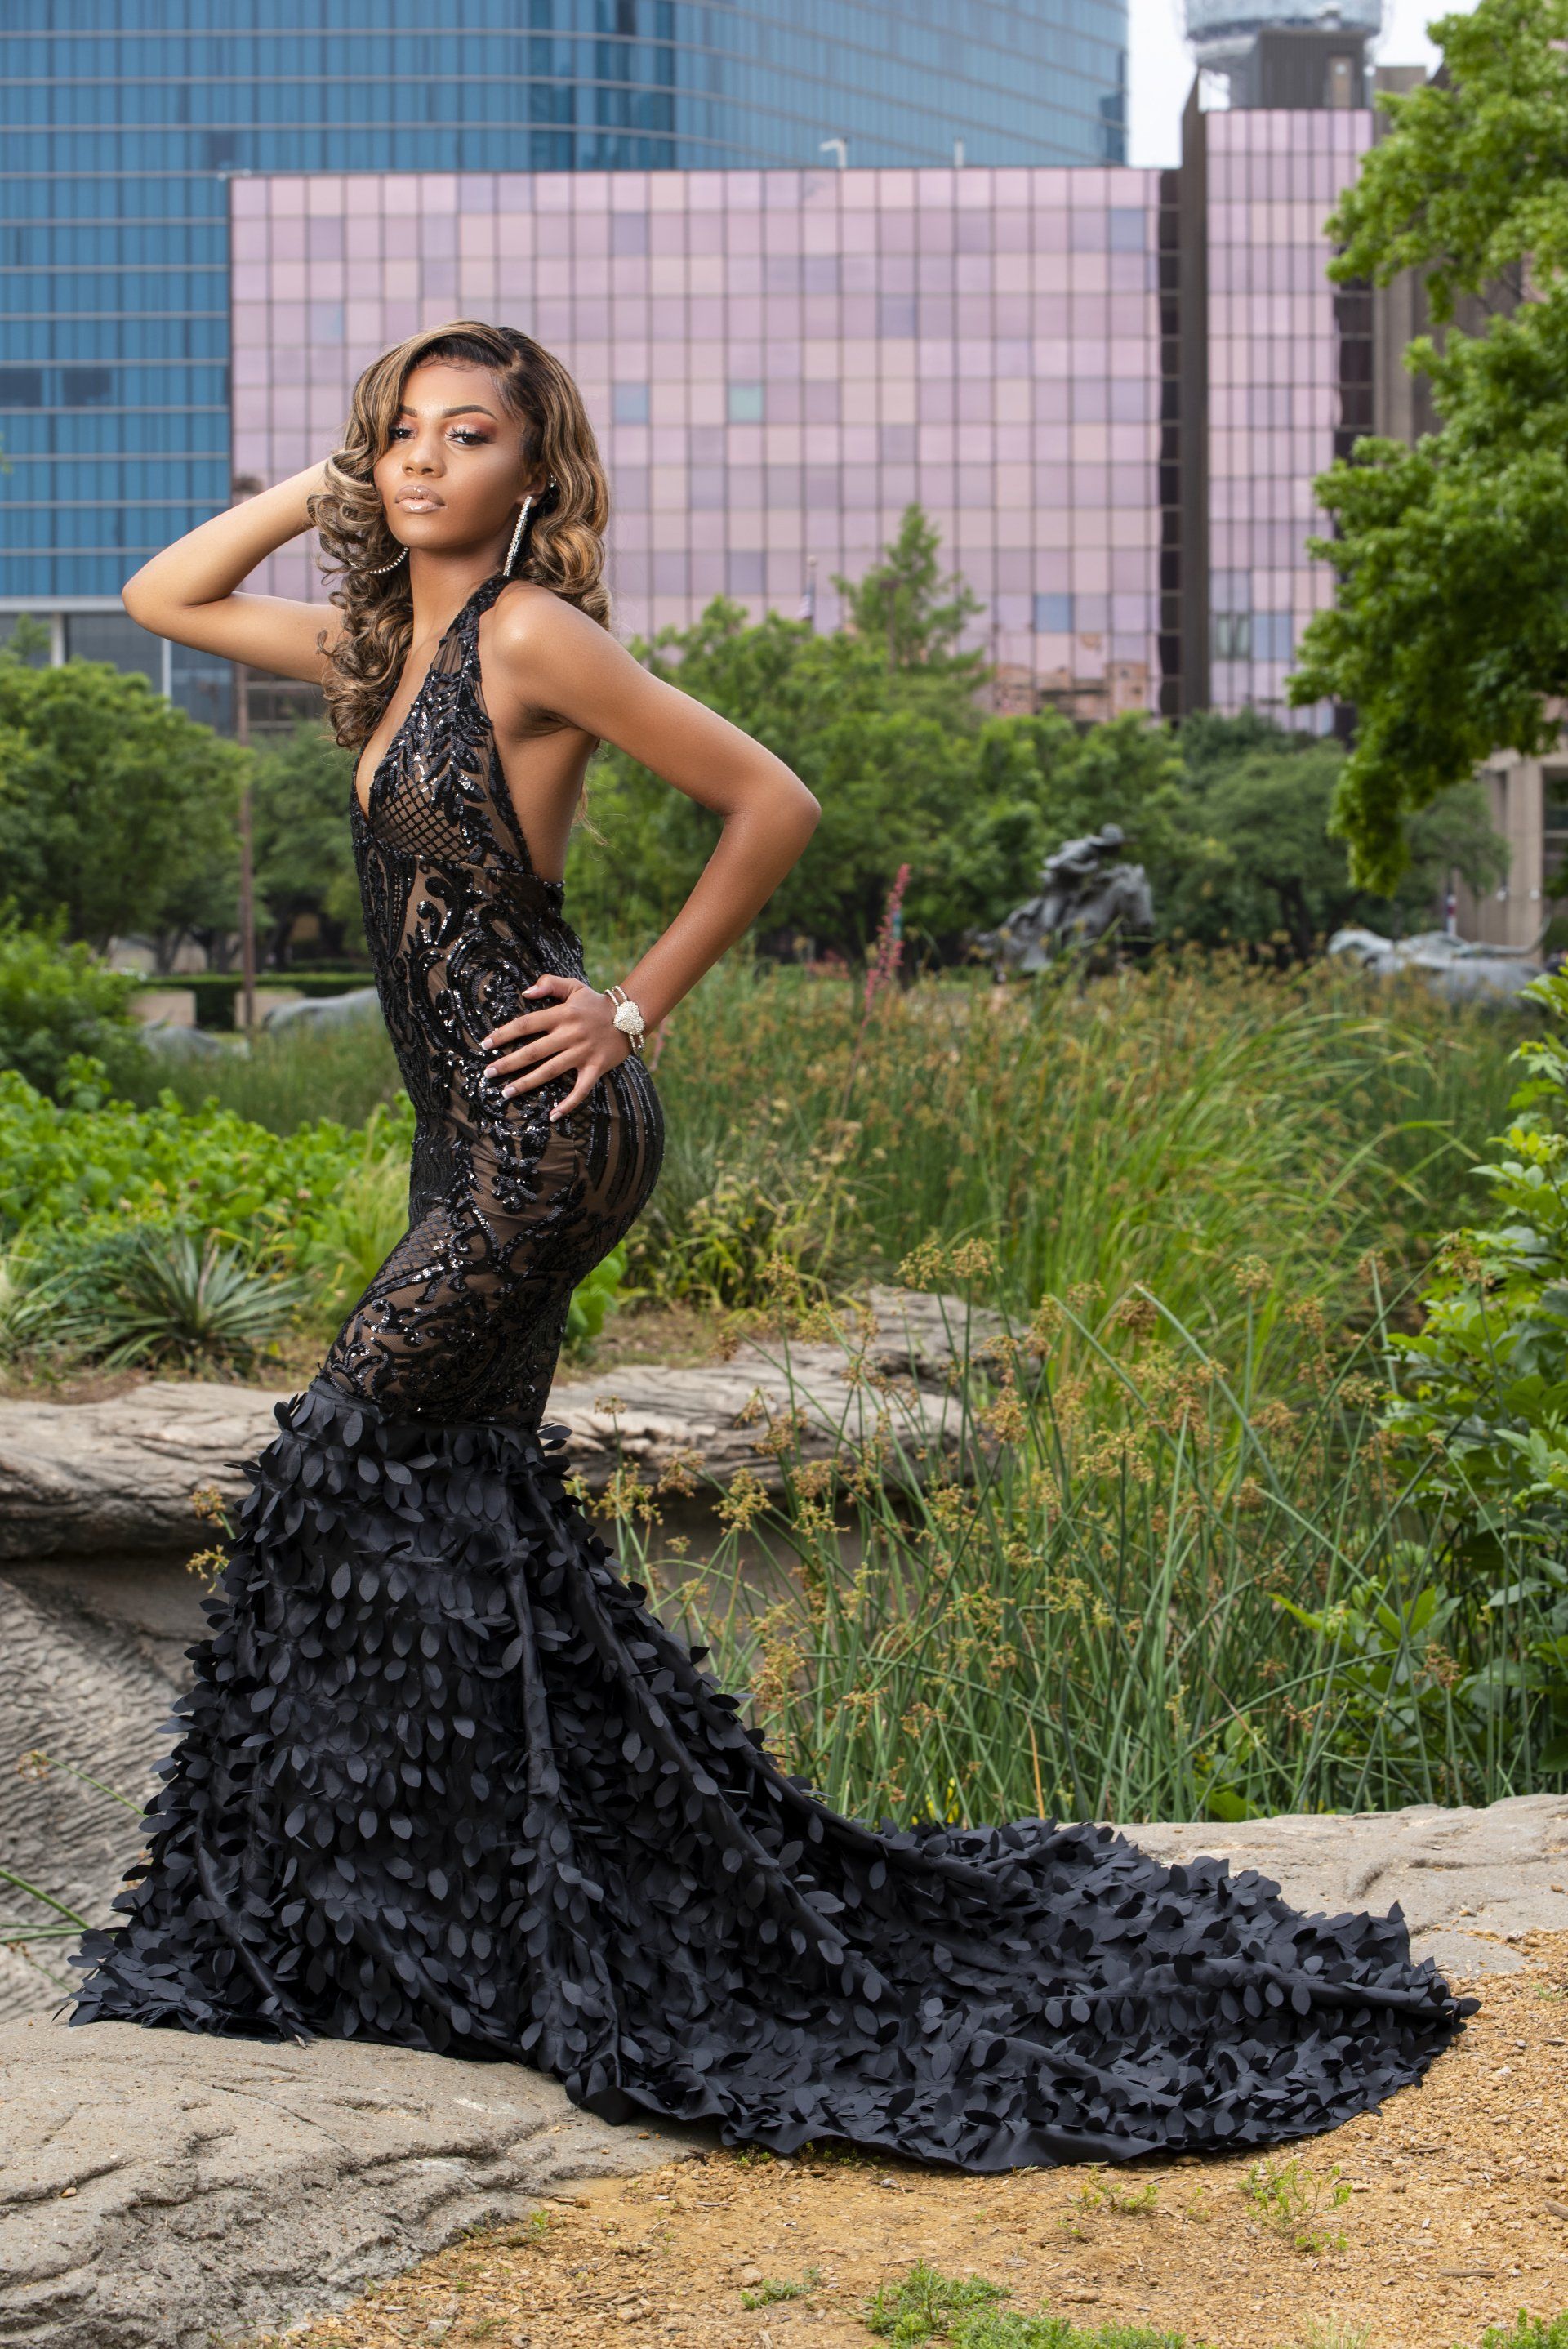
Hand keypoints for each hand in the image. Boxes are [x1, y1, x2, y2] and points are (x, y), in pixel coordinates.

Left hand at [479, 974, 630, 1121]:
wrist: (631, 1016)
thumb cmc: (596, 1003)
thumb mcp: (574, 986)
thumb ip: (549, 984)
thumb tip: (525, 992)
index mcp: (561, 1014)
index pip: (526, 1025)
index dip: (503, 1034)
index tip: (485, 1044)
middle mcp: (569, 1035)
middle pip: (533, 1051)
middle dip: (508, 1063)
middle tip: (488, 1073)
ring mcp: (582, 1053)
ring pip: (550, 1071)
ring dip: (526, 1083)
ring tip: (506, 1092)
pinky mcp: (595, 1068)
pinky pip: (581, 1089)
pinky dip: (568, 1103)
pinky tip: (553, 1114)